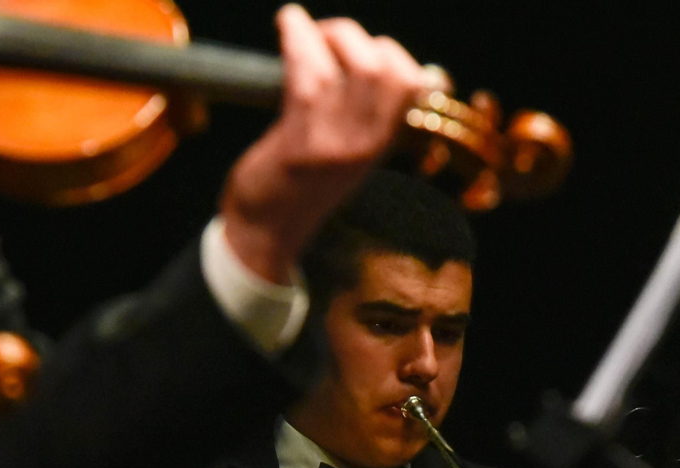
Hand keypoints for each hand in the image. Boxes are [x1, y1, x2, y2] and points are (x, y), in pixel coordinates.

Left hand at [219, 5, 429, 283]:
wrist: (264, 232)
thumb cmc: (297, 182)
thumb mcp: (343, 149)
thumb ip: (358, 112)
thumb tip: (365, 59)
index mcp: (380, 141)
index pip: (415, 85)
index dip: (392, 52)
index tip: (357, 46)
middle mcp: (366, 144)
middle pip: (391, 71)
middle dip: (357, 36)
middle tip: (325, 35)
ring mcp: (337, 145)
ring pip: (358, 69)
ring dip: (329, 33)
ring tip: (301, 28)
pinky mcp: (301, 144)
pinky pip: (310, 76)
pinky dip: (298, 37)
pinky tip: (287, 23)